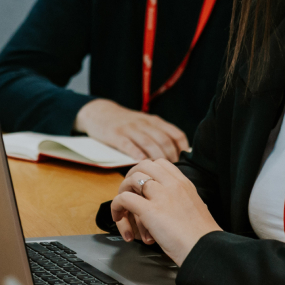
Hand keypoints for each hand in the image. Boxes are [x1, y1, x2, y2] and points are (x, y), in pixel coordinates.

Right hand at [74, 99, 188, 162]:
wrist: (100, 112)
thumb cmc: (127, 123)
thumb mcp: (146, 123)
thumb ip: (159, 134)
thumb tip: (178, 154)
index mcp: (155, 121)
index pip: (176, 134)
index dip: (182, 148)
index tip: (184, 161)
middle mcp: (145, 123)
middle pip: (164, 141)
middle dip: (171, 157)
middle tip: (172, 170)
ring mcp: (130, 128)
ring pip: (148, 143)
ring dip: (156, 158)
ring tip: (160, 172)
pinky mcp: (116, 134)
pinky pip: (128, 145)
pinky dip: (136, 154)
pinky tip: (141, 163)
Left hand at [112, 160, 220, 265]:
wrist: (203, 247)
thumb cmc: (201, 235)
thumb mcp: (195, 208)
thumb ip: (182, 200)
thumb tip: (170, 204)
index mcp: (184, 184)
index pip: (161, 164)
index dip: (147, 171)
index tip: (142, 184)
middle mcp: (173, 185)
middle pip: (144, 166)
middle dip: (131, 177)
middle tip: (128, 192)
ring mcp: (161, 196)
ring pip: (131, 180)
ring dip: (122, 192)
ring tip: (122, 208)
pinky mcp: (150, 210)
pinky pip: (124, 199)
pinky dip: (116, 207)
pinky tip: (119, 218)